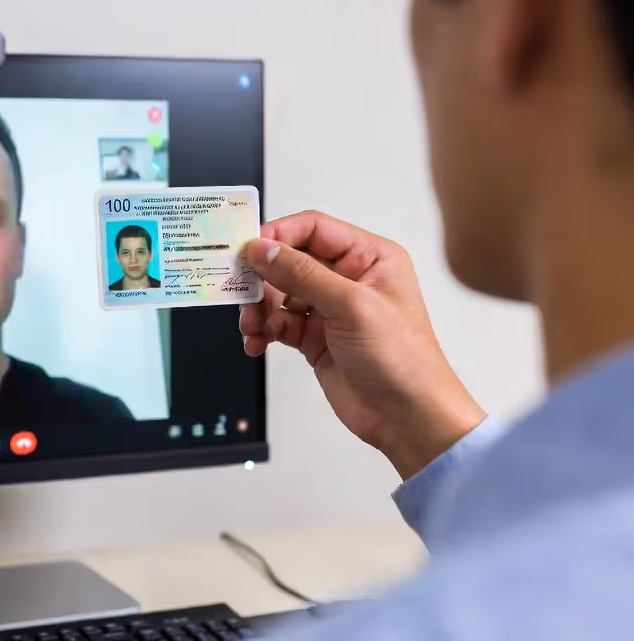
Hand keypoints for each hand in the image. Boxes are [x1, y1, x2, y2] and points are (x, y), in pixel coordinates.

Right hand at [239, 211, 485, 479]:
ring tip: (251, 326)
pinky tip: (257, 342)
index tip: (247, 249)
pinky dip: (263, 331)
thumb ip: (302, 274)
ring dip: (259, 308)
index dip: (277, 235)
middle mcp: (349, 278)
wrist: (408, 418)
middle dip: (262, 278)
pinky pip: (278, 323)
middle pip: (289, 261)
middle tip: (241, 292)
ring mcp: (330, 309)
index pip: (313, 229)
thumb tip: (263, 248)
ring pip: (278, 293)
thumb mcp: (351, 306)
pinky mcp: (315, 337)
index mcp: (369, 258)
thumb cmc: (404, 360)